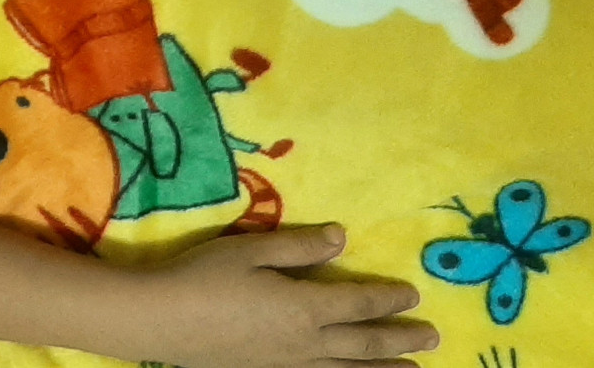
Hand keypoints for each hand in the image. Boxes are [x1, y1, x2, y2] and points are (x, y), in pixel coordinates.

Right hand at [137, 225, 437, 367]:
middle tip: (432, 339)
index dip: (387, 297)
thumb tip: (342, 238)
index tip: (414, 295)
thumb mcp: (252, 250)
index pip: (357, 301)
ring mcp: (285, 365)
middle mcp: (303, 342)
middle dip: (399, 340)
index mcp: (303, 306)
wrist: (161, 320)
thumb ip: (299, 246)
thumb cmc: (204, 277)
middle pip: (362, 343)